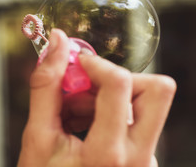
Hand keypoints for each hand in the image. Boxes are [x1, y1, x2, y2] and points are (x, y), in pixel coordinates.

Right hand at [18, 29, 175, 166]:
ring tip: (74, 116)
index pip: (120, 85)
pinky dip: (109, 112)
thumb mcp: (37, 136)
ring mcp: (147, 159)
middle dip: (120, 79)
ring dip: (108, 97)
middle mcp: (140, 157)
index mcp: (109, 154)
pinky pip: (137, 118)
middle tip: (87, 88)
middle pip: (157, 90)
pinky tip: (83, 128)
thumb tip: (58, 41)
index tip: (77, 63)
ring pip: (146, 102)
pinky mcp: (145, 157)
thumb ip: (46, 85)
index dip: (96, 63)